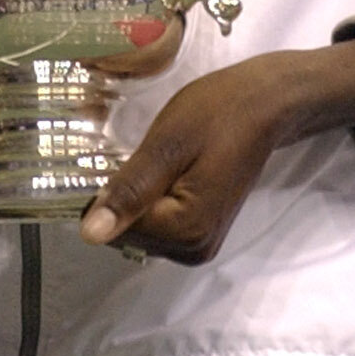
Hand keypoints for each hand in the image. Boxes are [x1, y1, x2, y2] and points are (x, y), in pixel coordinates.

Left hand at [79, 37, 354, 263]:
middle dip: (122, 198)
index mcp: (186, 230)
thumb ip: (130, 191)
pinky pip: (158, 226)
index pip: (116, 229)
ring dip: (135, 200)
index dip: (104, 193)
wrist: (265, 106)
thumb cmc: (216, 113)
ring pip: (141, 232)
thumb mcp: (167, 144)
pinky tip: (161, 173)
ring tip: (153, 160)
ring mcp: (202, 244)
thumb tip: (90, 235)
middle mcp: (195, 249)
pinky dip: (150, 202)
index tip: (116, 156)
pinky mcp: (204, 233)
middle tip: (141, 154)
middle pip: (129, 235)